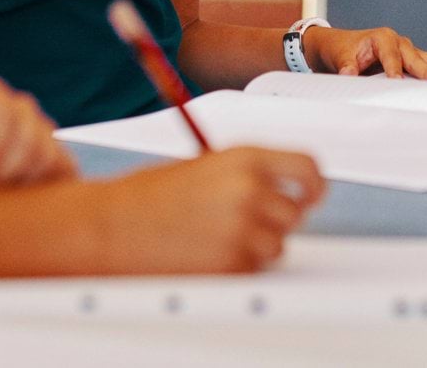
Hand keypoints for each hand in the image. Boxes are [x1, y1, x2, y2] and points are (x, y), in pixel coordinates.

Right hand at [98, 148, 325, 272]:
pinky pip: (254, 270)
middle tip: (243, 221)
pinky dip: (237, 267)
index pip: (307, 167)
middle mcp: (250, 189)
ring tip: (216, 236)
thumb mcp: (204, 165)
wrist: (112, 225)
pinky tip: (205, 253)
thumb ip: (247, 173)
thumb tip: (284, 191)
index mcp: (244, 157)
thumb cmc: (149, 195)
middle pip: (295, 213)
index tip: (311, 195)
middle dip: (276, 221)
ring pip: (278, 246)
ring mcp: (242, 228)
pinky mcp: (232, 263)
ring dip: (257, 247)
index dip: (314, 185)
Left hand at [306, 26, 426, 80]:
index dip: (395, 71)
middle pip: (419, 60)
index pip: (392, 57)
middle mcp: (400, 42)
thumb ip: (346, 67)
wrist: (341, 45)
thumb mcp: (340, 58)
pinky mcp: (413, 60)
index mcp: (382, 39)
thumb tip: (348, 74)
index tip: (399, 83)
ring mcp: (409, 51)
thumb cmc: (342, 50)